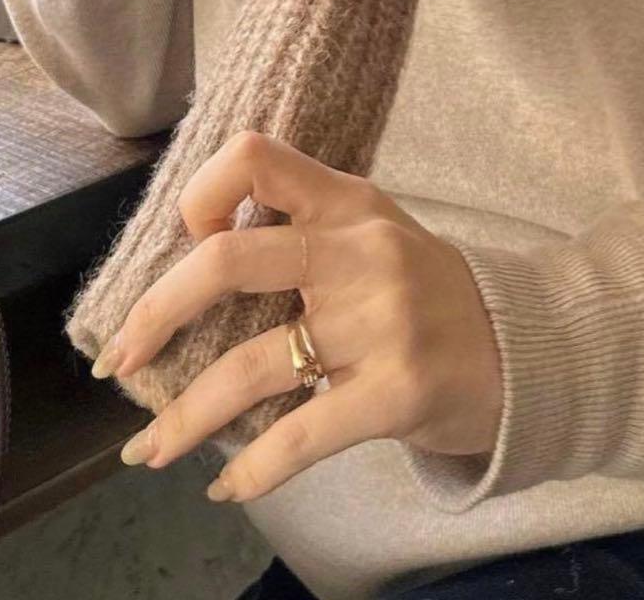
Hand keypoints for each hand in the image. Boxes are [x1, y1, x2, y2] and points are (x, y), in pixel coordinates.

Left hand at [94, 131, 502, 502]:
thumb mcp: (376, 236)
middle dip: (153, 315)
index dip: (201, 193)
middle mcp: (360, 250)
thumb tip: (193, 271)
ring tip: (149, 451)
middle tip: (120, 360)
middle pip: (225, 261)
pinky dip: (252, 470)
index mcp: (349, 202)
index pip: (254, 156)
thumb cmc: (430, 292)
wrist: (523, 346)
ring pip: (247, 367)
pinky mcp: (398, 389)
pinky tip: (229, 485)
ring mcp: (381, 320)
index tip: (187, 239)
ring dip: (180, 421)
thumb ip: (305, 234)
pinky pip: (299, 435)